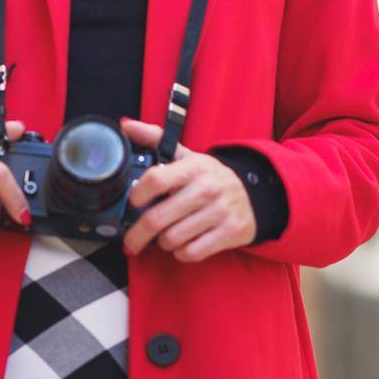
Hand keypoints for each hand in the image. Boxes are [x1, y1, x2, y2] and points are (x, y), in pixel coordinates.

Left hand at [119, 116, 255, 261]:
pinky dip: (181, 253)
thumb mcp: (186, 156)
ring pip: (172, 239)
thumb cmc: (209, 178)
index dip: (137, 194)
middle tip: (131, 239)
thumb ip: (154, 138)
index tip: (133, 201)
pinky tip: (182, 244)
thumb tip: (125, 125)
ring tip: (165, 235)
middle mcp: (207, 188)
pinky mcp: (229, 233)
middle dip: (137, 234)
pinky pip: (191, 253)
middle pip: (157, 218)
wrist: (253, 195)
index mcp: (193, 167)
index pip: (156, 180)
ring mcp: (219, 212)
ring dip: (162, 242)